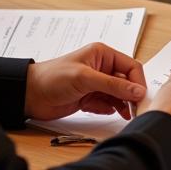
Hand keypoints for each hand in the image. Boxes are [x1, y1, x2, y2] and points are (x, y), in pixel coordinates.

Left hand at [24, 43, 146, 120]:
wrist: (30, 94)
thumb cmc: (54, 77)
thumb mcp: (85, 78)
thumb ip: (113, 85)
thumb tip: (137, 90)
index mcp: (103, 54)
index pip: (130, 66)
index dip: (137, 81)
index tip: (140, 97)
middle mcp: (102, 68)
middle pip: (126, 81)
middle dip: (131, 94)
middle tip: (135, 109)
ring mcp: (95, 84)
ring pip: (118, 94)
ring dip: (123, 104)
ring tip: (126, 115)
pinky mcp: (89, 98)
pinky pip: (107, 104)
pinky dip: (111, 109)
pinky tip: (111, 113)